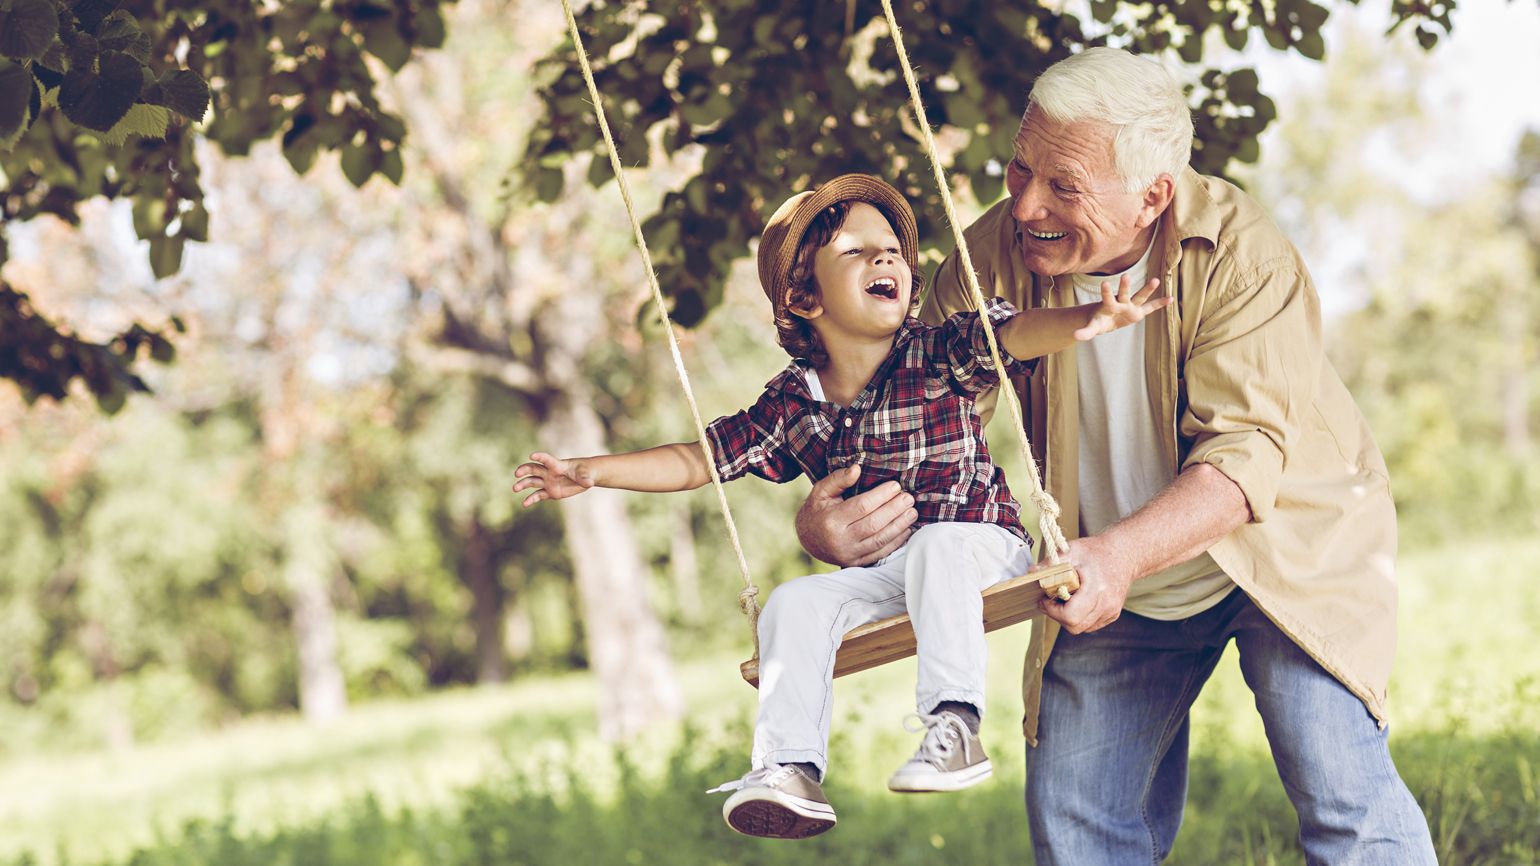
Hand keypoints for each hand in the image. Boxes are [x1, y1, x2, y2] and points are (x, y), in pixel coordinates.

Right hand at [512, 452, 593, 506]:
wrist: (585, 477)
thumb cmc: (585, 472)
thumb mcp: (586, 475)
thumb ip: (585, 479)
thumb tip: (589, 483)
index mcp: (558, 465)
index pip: (547, 460)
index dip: (540, 456)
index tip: (531, 455)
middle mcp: (549, 473)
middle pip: (534, 469)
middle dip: (524, 470)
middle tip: (517, 474)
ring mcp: (548, 482)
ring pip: (532, 482)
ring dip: (523, 485)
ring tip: (515, 488)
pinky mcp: (550, 492)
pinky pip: (538, 495)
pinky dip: (531, 499)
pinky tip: (524, 504)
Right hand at [794, 464, 917, 566]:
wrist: (807, 539)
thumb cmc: (817, 510)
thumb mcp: (820, 491)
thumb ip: (838, 479)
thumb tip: (857, 469)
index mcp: (831, 520)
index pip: (862, 506)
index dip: (881, 496)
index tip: (895, 486)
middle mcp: (840, 540)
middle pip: (874, 524)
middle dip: (895, 510)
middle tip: (908, 498)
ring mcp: (849, 554)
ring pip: (880, 540)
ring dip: (899, 526)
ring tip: (912, 512)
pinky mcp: (856, 563)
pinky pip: (880, 553)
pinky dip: (896, 542)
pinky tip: (906, 530)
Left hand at [1035, 534, 1135, 633]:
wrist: (1124, 554)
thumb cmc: (1096, 551)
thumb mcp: (1071, 551)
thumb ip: (1050, 564)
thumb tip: (1031, 573)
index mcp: (1097, 589)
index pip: (1070, 615)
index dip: (1053, 611)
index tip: (1045, 599)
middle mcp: (1107, 604)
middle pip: (1074, 626)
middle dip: (1057, 615)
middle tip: (1051, 600)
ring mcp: (1111, 611)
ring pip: (1082, 628)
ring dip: (1068, 618)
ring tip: (1064, 599)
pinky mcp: (1112, 614)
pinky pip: (1090, 625)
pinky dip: (1080, 617)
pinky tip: (1077, 602)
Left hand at [1072, 274, 1169, 340]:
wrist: (1107, 317)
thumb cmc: (1099, 320)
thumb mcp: (1093, 327)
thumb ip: (1085, 331)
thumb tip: (1074, 336)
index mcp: (1109, 305)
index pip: (1107, 298)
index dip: (1106, 291)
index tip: (1105, 283)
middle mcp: (1121, 302)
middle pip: (1124, 294)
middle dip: (1125, 286)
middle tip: (1126, 275)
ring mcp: (1131, 306)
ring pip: (1140, 297)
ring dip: (1147, 290)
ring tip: (1157, 280)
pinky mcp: (1139, 312)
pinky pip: (1151, 307)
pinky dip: (1160, 304)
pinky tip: (1171, 299)